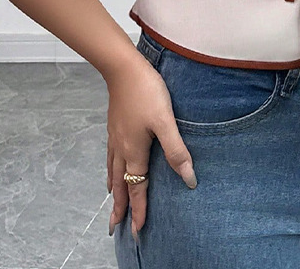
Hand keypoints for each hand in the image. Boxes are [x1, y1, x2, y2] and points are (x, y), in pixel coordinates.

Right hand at [106, 53, 196, 239]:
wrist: (123, 68)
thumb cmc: (146, 92)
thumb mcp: (165, 121)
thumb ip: (176, 150)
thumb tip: (188, 179)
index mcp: (134, 151)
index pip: (137, 188)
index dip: (139, 210)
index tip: (137, 231)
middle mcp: (122, 148)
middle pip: (120, 185)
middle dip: (120, 207)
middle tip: (115, 227)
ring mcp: (115, 136)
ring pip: (112, 171)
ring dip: (114, 190)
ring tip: (113, 202)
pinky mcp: (114, 125)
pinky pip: (110, 156)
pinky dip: (110, 169)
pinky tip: (113, 165)